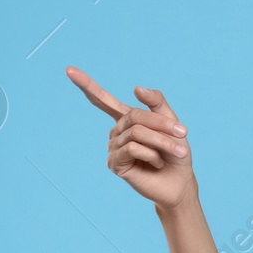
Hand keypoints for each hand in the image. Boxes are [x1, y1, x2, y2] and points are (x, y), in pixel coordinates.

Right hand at [66, 66, 194, 212]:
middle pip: (134, 116)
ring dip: (161, 141)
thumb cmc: (176, 154)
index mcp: (127, 120)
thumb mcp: (172, 123)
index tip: (69, 70)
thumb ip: (156, 103)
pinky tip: (157, 163)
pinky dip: (151, 154)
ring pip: (136, 133)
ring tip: (176, 151)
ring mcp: (114, 148)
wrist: (180, 182)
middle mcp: (116, 132)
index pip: (103, 100)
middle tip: (183, 132)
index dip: (87, 85)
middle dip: (161, 125)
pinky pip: (132, 148)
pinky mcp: (115, 164)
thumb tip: (135, 88)